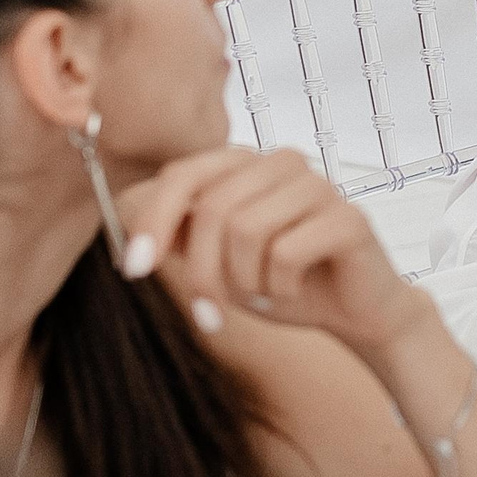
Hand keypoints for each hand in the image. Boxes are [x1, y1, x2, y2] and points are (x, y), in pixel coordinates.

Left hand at [117, 146, 425, 349]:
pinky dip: (280, 287)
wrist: (354, 312)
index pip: (183, 174)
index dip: (152, 221)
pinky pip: (287, 253)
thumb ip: (180, 230)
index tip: (134, 270)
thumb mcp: (218, 259)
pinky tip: (295, 290)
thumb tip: (122, 202)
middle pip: (213, 208)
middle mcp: (282, 162)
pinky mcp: (348, 217)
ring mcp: (319, 185)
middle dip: (204, 273)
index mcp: (247, 163)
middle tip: (211, 314)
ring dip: (246, 282)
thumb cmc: (281, 280)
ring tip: (264, 293)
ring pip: (247, 230)